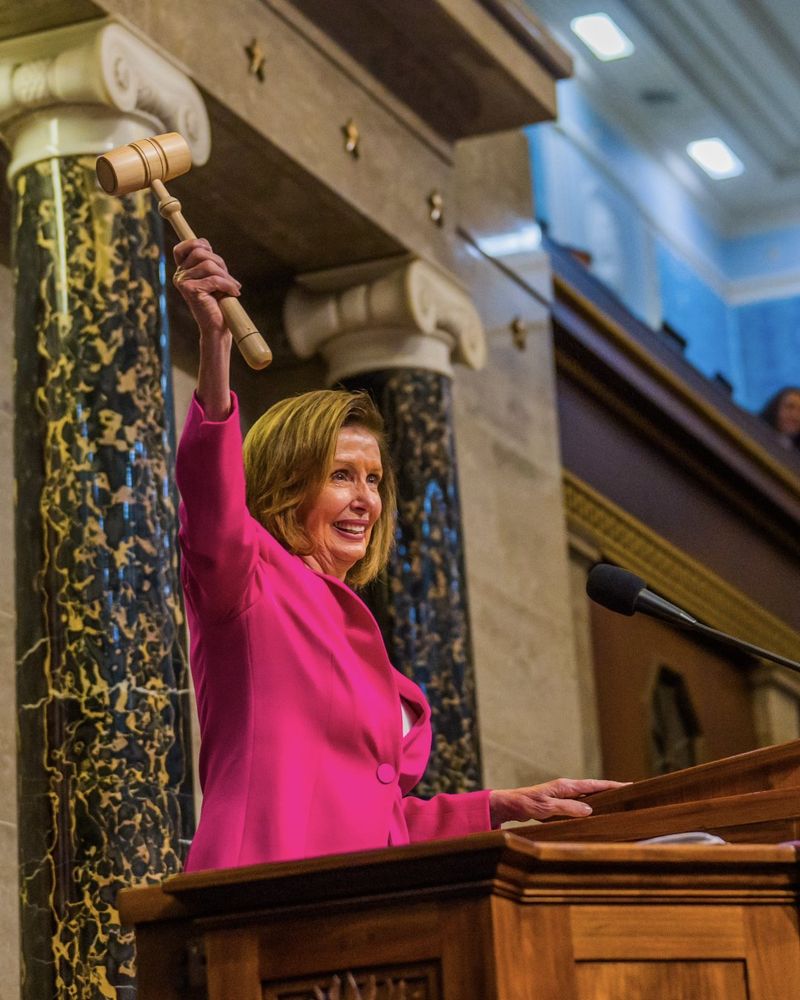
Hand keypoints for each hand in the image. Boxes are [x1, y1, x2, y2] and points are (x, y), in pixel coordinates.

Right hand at [172, 238, 240, 339]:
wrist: (217, 327)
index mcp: (183, 270)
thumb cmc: (218, 302)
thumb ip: (208, 261)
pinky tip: (234, 293)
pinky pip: (213, 279)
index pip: (184, 246)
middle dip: (219, 262)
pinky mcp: (189, 289)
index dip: (200, 244)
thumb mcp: (214, 277)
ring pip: (208, 265)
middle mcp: (179, 275)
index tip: (213, 256)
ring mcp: (182, 282)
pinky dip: (227, 285)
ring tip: (233, 288)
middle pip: (200, 252)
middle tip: (229, 278)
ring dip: (225, 276)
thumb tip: (204, 244)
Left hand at [489, 777, 628, 825]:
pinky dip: (589, 808)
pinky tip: (594, 816)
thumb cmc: (526, 804)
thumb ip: (568, 808)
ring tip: (617, 805)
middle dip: (611, 791)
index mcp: (566, 786)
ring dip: (601, 800)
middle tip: (629, 796)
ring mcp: (562, 796)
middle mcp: (566, 788)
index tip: (629, 785)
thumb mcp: (547, 807)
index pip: (594, 784)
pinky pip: (578, 805)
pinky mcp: (557, 804)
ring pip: (587, 797)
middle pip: (593, 789)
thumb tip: (589, 809)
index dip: (611, 785)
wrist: (509, 805)